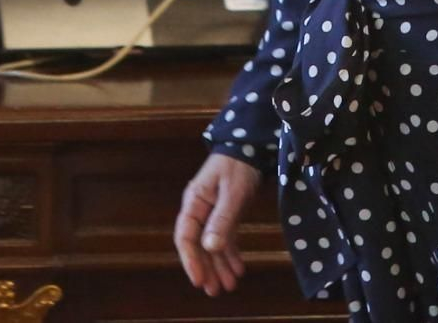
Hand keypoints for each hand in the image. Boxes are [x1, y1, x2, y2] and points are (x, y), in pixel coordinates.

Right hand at [174, 154, 260, 295]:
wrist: (251, 145)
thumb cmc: (238, 164)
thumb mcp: (232, 192)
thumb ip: (222, 219)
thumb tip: (210, 247)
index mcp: (194, 203)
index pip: (186, 237)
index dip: (191, 260)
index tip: (199, 279)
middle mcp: (199, 210)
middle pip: (198, 245)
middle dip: (207, 268)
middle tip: (215, 291)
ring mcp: (212, 213)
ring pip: (212, 245)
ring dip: (219, 265)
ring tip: (229, 286)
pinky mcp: (225, 214)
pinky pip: (224, 238)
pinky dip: (231, 253)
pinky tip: (238, 268)